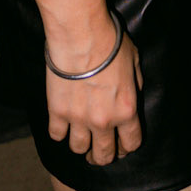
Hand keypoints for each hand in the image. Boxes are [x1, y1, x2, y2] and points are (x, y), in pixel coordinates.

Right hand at [45, 24, 142, 166]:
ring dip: (81, 145)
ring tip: (80, 136)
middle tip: (98, 149)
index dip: (127, 147)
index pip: (131, 144)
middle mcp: (103, 121)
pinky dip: (59, 132)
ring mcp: (78, 119)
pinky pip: (56, 135)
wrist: (82, 34)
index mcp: (126, 110)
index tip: (121, 145)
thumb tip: (132, 93)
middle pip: (103, 156)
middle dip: (103, 155)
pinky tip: (62, 123)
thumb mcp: (134, 61)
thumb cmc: (110, 43)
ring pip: (78, 149)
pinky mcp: (57, 112)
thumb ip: (134, 84)